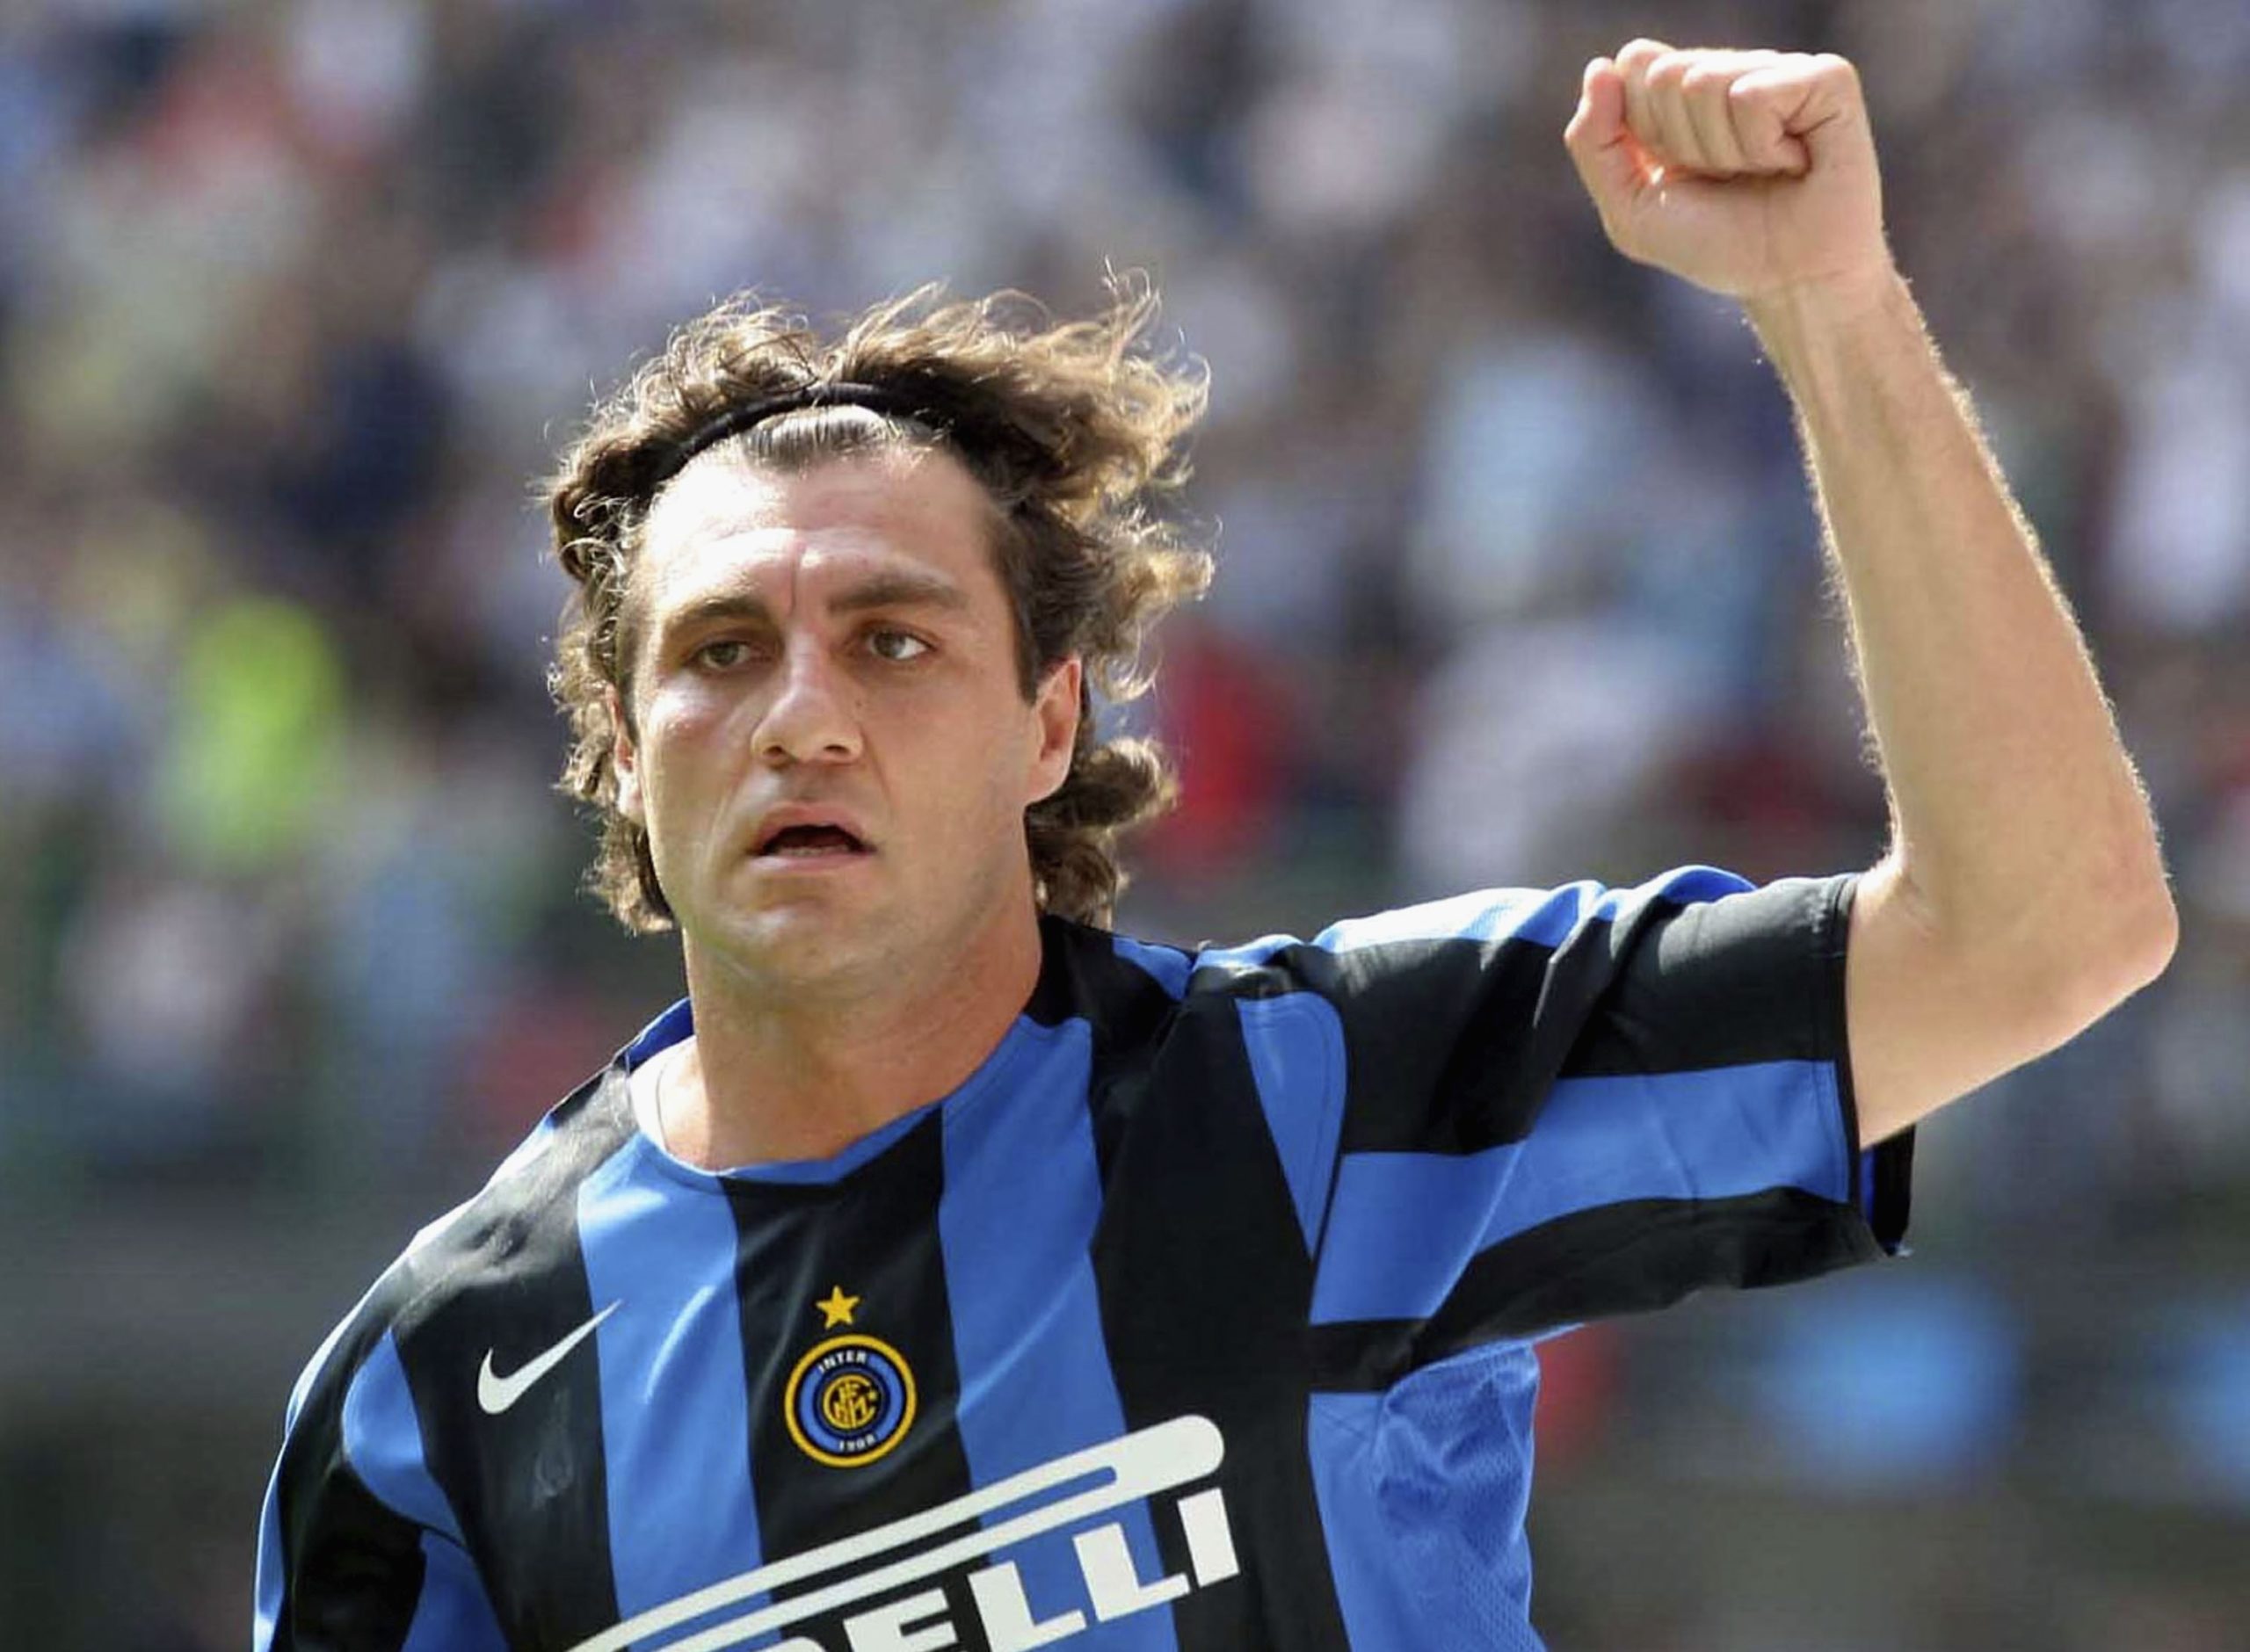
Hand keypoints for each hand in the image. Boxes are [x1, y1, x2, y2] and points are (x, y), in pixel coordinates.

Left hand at [1564, 41, 1893, 309]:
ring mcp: (1781, 67)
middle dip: (1683, 145)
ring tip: (1762, 172)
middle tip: (1725, 178)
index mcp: (1685, 85)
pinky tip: (1794, 162)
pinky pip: (1753, 96)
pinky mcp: (1827, 78)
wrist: (1787, 281)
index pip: (1635, 64)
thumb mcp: (1630, 208)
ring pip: (1705, 84)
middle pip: (1665, 74)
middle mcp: (1734, 66)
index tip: (1679, 170)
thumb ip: (1593, 142)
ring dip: (1724, 152)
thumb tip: (1600, 67)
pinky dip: (1763, 147)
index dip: (1645, 130)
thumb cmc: (1715, 244)